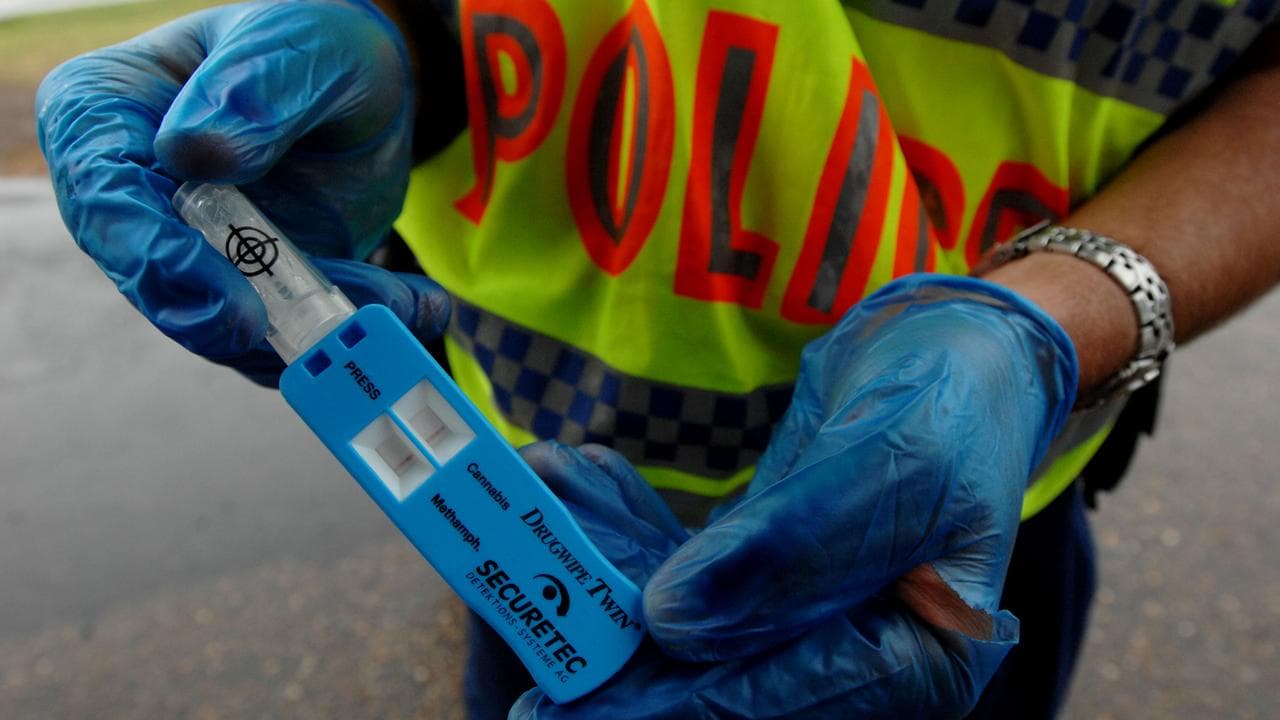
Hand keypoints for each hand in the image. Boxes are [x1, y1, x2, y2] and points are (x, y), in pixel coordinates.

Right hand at [36, 0, 447, 383]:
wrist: (363, 89)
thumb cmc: (313, 45)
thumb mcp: (297, 44)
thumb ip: (252, 88)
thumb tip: (195, 150)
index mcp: (106, 113)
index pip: (106, 197)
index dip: (159, 259)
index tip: (228, 303)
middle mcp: (133, 195)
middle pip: (160, 281)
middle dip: (245, 321)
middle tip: (320, 336)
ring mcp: (188, 250)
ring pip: (229, 321)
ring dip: (318, 326)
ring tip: (403, 303)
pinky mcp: (245, 289)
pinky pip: (283, 330)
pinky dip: (348, 328)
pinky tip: (414, 307)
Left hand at [512, 275, 1078, 718]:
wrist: (953, 352)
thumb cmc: (947, 402)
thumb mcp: (885, 463)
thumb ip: (787, 547)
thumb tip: (673, 623)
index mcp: (919, 659)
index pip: (777, 697)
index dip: (670, 704)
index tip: (568, 712)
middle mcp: (864, 662)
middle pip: (721, 681)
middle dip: (621, 648)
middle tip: (530, 644)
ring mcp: (814, 627)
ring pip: (691, 631)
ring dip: (611, 573)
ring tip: (546, 500)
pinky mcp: (773, 587)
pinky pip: (690, 582)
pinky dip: (634, 537)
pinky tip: (587, 488)